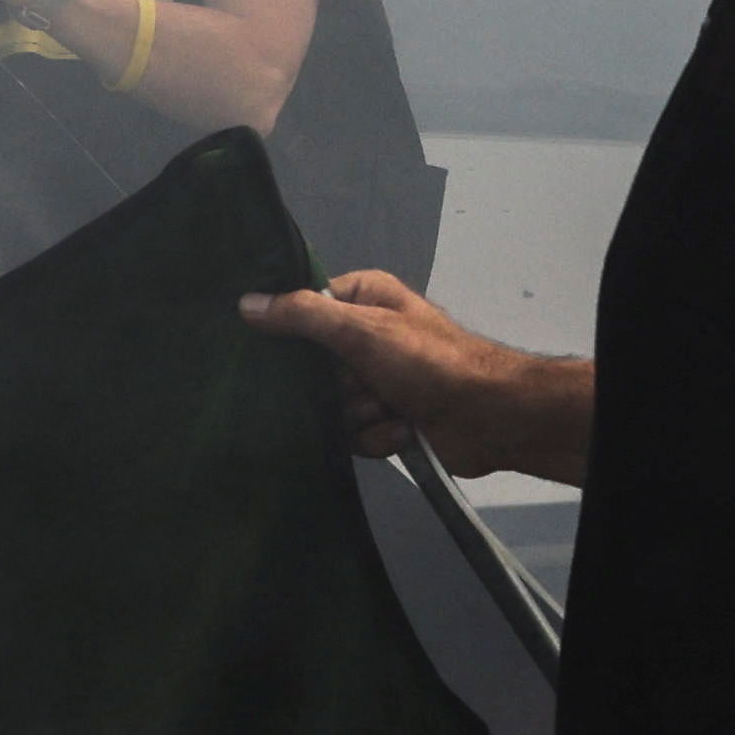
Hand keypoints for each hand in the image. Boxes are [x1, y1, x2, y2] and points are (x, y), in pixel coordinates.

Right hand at [235, 267, 585, 476]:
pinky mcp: (385, 419)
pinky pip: (354, 434)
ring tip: (387, 408)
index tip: (286, 355)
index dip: (293, 335)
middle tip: (356, 386)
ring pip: (331, 406)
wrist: (489, 415)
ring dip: (358, 415)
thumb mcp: (362, 329)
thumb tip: (246, 304)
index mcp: (362, 299)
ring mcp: (376, 380)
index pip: (303, 310)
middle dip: (333, 387)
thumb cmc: (427, 361)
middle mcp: (365, 336)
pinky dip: (377, 435)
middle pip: (312, 368)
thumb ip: (303, 316)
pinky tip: (402, 428)